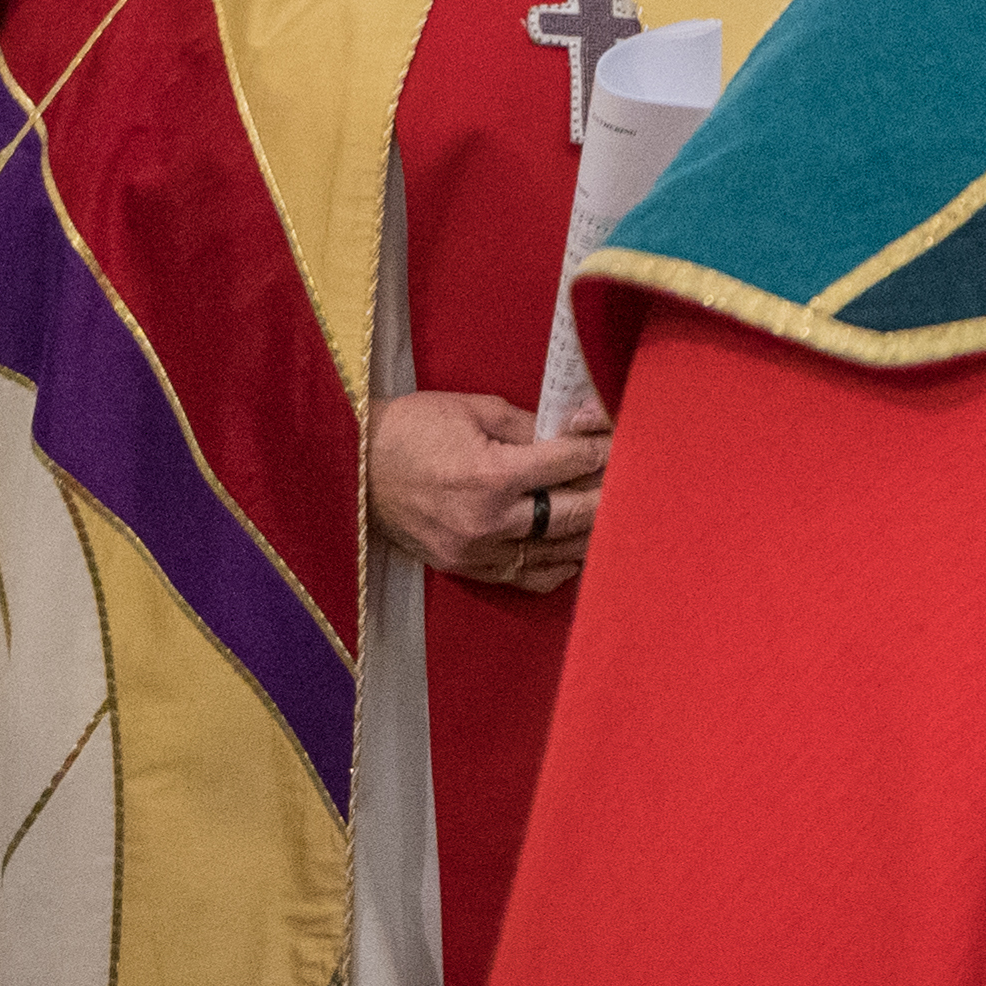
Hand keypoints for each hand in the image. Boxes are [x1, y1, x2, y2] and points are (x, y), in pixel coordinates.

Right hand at [368, 387, 606, 592]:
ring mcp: (476, 551)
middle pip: (573, 515)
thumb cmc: (412, 428)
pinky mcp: (464, 568)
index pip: (568, 464)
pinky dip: (555, 567)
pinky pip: (523, 576)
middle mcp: (488, 520)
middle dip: (608, 495)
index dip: (602, 451)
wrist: (352, 465)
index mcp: (491, 474)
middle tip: (634, 482)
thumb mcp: (474, 410)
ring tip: (614, 517)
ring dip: (590, 534)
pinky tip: (576, 554)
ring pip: (555, 552)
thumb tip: (575, 430)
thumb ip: (530, 425)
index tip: (625, 443)